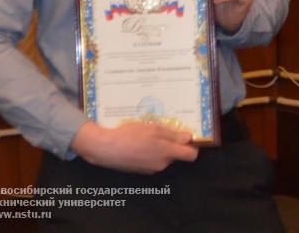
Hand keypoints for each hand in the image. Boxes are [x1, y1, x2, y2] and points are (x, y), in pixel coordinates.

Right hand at [71, 121, 197, 173]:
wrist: (106, 149)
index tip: (187, 136)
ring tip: (147, 133)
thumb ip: (173, 135)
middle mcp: (161, 164)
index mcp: (167, 154)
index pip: (191, 155)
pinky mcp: (141, 170)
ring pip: (163, 156)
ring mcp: (151, 169)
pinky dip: (149, 151)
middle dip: (172, 143)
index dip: (192, 145)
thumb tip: (189, 138)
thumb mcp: (154, 129)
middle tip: (162, 128)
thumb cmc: (131, 136)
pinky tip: (138, 142)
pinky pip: (152, 159)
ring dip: (160, 146)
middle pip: (175, 154)